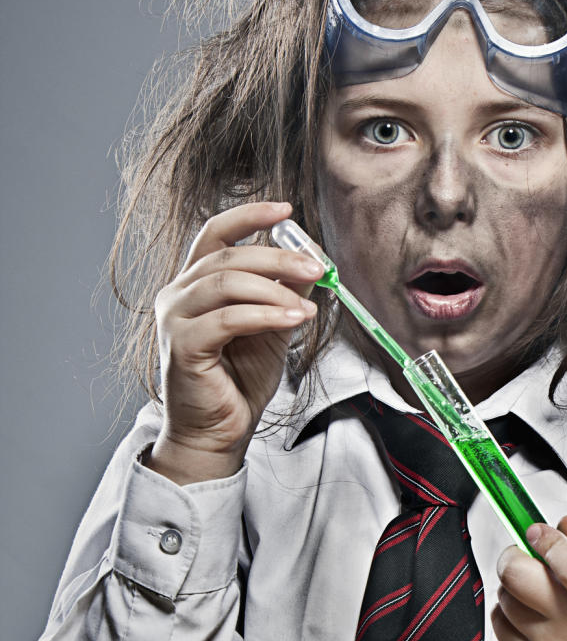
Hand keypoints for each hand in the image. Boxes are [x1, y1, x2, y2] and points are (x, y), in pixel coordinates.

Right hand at [147, 202, 322, 483]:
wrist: (217, 432)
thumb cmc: (237, 381)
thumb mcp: (271, 327)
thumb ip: (285, 293)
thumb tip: (312, 262)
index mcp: (195, 284)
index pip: (216, 234)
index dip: (249, 216)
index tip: (285, 209)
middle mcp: (178, 294)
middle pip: (228, 257)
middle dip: (279, 257)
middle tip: (318, 266)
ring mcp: (175, 318)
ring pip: (226, 283)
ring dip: (275, 287)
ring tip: (309, 302)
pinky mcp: (183, 345)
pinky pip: (227, 318)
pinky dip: (265, 314)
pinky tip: (292, 318)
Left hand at [491, 515, 566, 640]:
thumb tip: (563, 523)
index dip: (544, 538)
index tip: (537, 530)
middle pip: (518, 575)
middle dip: (513, 556)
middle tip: (523, 554)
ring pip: (504, 598)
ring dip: (512, 585)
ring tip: (534, 589)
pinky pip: (500, 625)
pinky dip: (507, 612)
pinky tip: (528, 614)